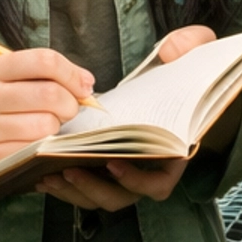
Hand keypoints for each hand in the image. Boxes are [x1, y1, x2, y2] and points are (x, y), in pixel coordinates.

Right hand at [0, 48, 95, 176]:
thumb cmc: (5, 106)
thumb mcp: (19, 80)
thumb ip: (52, 74)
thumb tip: (86, 83)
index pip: (43, 61)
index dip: (72, 73)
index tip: (84, 86)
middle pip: (49, 94)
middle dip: (70, 103)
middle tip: (67, 109)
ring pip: (46, 124)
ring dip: (56, 126)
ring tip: (45, 125)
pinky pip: (36, 149)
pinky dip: (44, 147)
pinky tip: (34, 143)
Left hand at [36, 24, 213, 209]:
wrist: (180, 82)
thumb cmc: (191, 72)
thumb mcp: (199, 50)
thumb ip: (190, 44)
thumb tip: (169, 52)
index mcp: (174, 152)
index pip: (158, 184)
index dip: (136, 180)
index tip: (112, 162)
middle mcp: (149, 169)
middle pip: (121, 196)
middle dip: (92, 188)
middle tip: (68, 168)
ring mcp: (127, 172)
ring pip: (99, 197)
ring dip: (74, 191)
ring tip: (49, 173)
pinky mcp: (106, 168)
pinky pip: (85, 189)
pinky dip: (65, 186)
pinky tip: (42, 173)